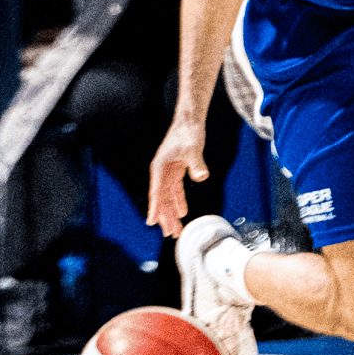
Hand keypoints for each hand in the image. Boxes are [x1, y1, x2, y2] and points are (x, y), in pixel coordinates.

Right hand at [147, 118, 208, 237]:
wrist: (190, 120)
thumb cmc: (188, 132)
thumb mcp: (193, 148)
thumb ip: (196, 163)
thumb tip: (202, 176)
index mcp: (160, 167)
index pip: (156, 192)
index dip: (154, 208)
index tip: (152, 223)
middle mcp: (161, 171)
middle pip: (161, 198)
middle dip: (165, 217)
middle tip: (170, 234)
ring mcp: (168, 171)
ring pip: (168, 196)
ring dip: (172, 212)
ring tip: (176, 229)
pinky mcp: (176, 169)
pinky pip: (175, 190)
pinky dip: (179, 201)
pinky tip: (183, 212)